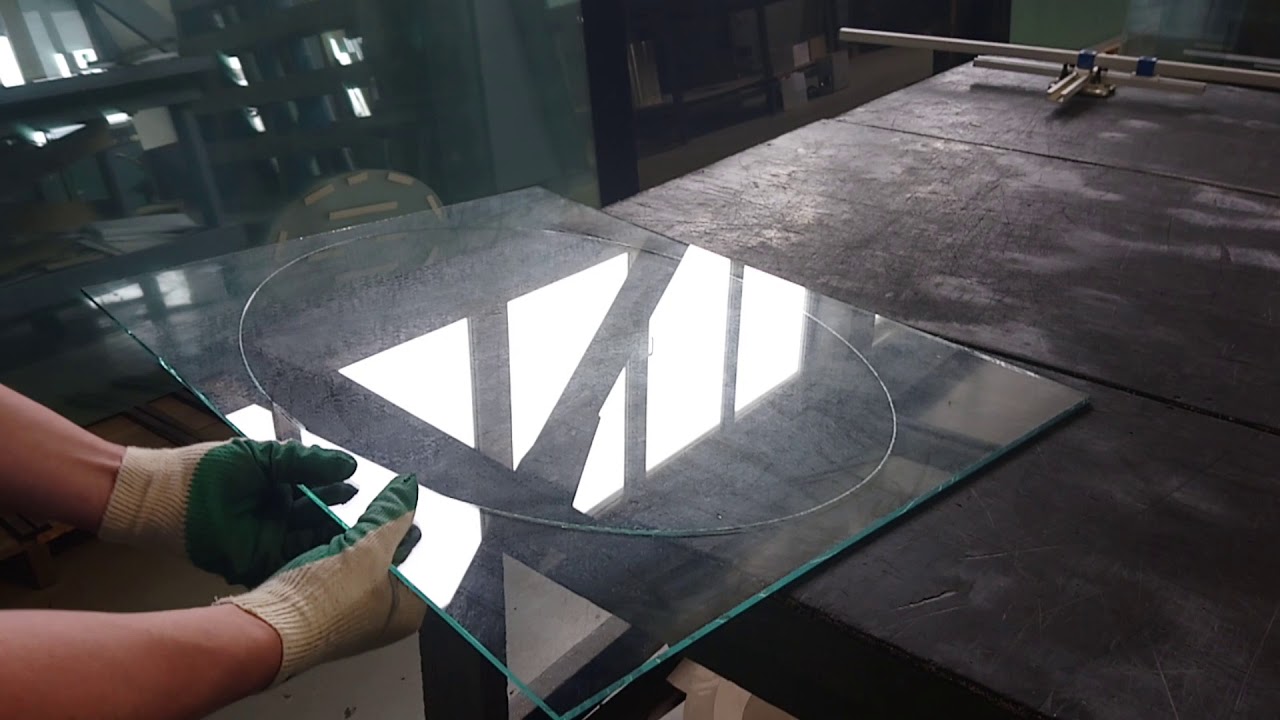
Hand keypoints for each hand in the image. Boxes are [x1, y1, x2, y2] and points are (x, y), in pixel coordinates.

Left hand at [99, 438, 363, 585]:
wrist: (164, 495)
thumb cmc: (208, 470)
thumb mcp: (266, 458)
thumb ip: (307, 463)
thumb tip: (349, 464)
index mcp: (284, 490)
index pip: (326, 496)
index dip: (351, 498)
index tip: (383, 498)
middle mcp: (282, 518)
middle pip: (326, 524)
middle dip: (355, 526)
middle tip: (388, 527)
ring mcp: (270, 542)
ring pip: (314, 545)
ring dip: (339, 544)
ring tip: (371, 540)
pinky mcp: (257, 562)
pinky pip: (292, 563)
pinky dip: (314, 561)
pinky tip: (338, 556)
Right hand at [217, 474, 425, 682]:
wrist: (266, 627)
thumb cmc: (323, 605)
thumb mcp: (370, 547)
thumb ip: (392, 515)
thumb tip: (407, 489)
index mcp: (408, 611)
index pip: (422, 560)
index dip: (413, 528)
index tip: (404, 503)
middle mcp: (381, 615)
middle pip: (390, 559)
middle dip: (383, 529)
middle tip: (378, 500)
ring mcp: (348, 611)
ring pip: (357, 561)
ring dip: (352, 535)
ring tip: (348, 510)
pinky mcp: (317, 604)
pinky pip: (332, 567)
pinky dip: (330, 547)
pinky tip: (324, 529)